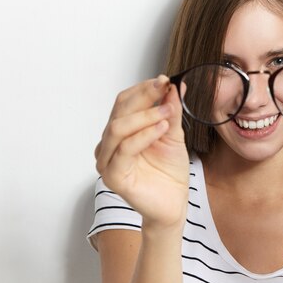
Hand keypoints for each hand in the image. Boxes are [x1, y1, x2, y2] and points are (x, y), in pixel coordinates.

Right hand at [95, 75, 189, 228]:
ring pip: (118, 127)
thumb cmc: (169, 171)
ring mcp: (108, 160)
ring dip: (145, 115)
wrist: (174, 203)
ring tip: (168, 111)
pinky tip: (162, 128)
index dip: (143, 89)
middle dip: (144, 97)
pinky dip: (144, 135)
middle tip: (165, 88)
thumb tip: (175, 85)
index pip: (124, 101)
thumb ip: (171, 111)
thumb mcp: (173, 134)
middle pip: (119, 110)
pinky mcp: (113, 176)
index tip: (164, 80)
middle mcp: (109, 144)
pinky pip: (125, 149)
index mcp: (120, 131)